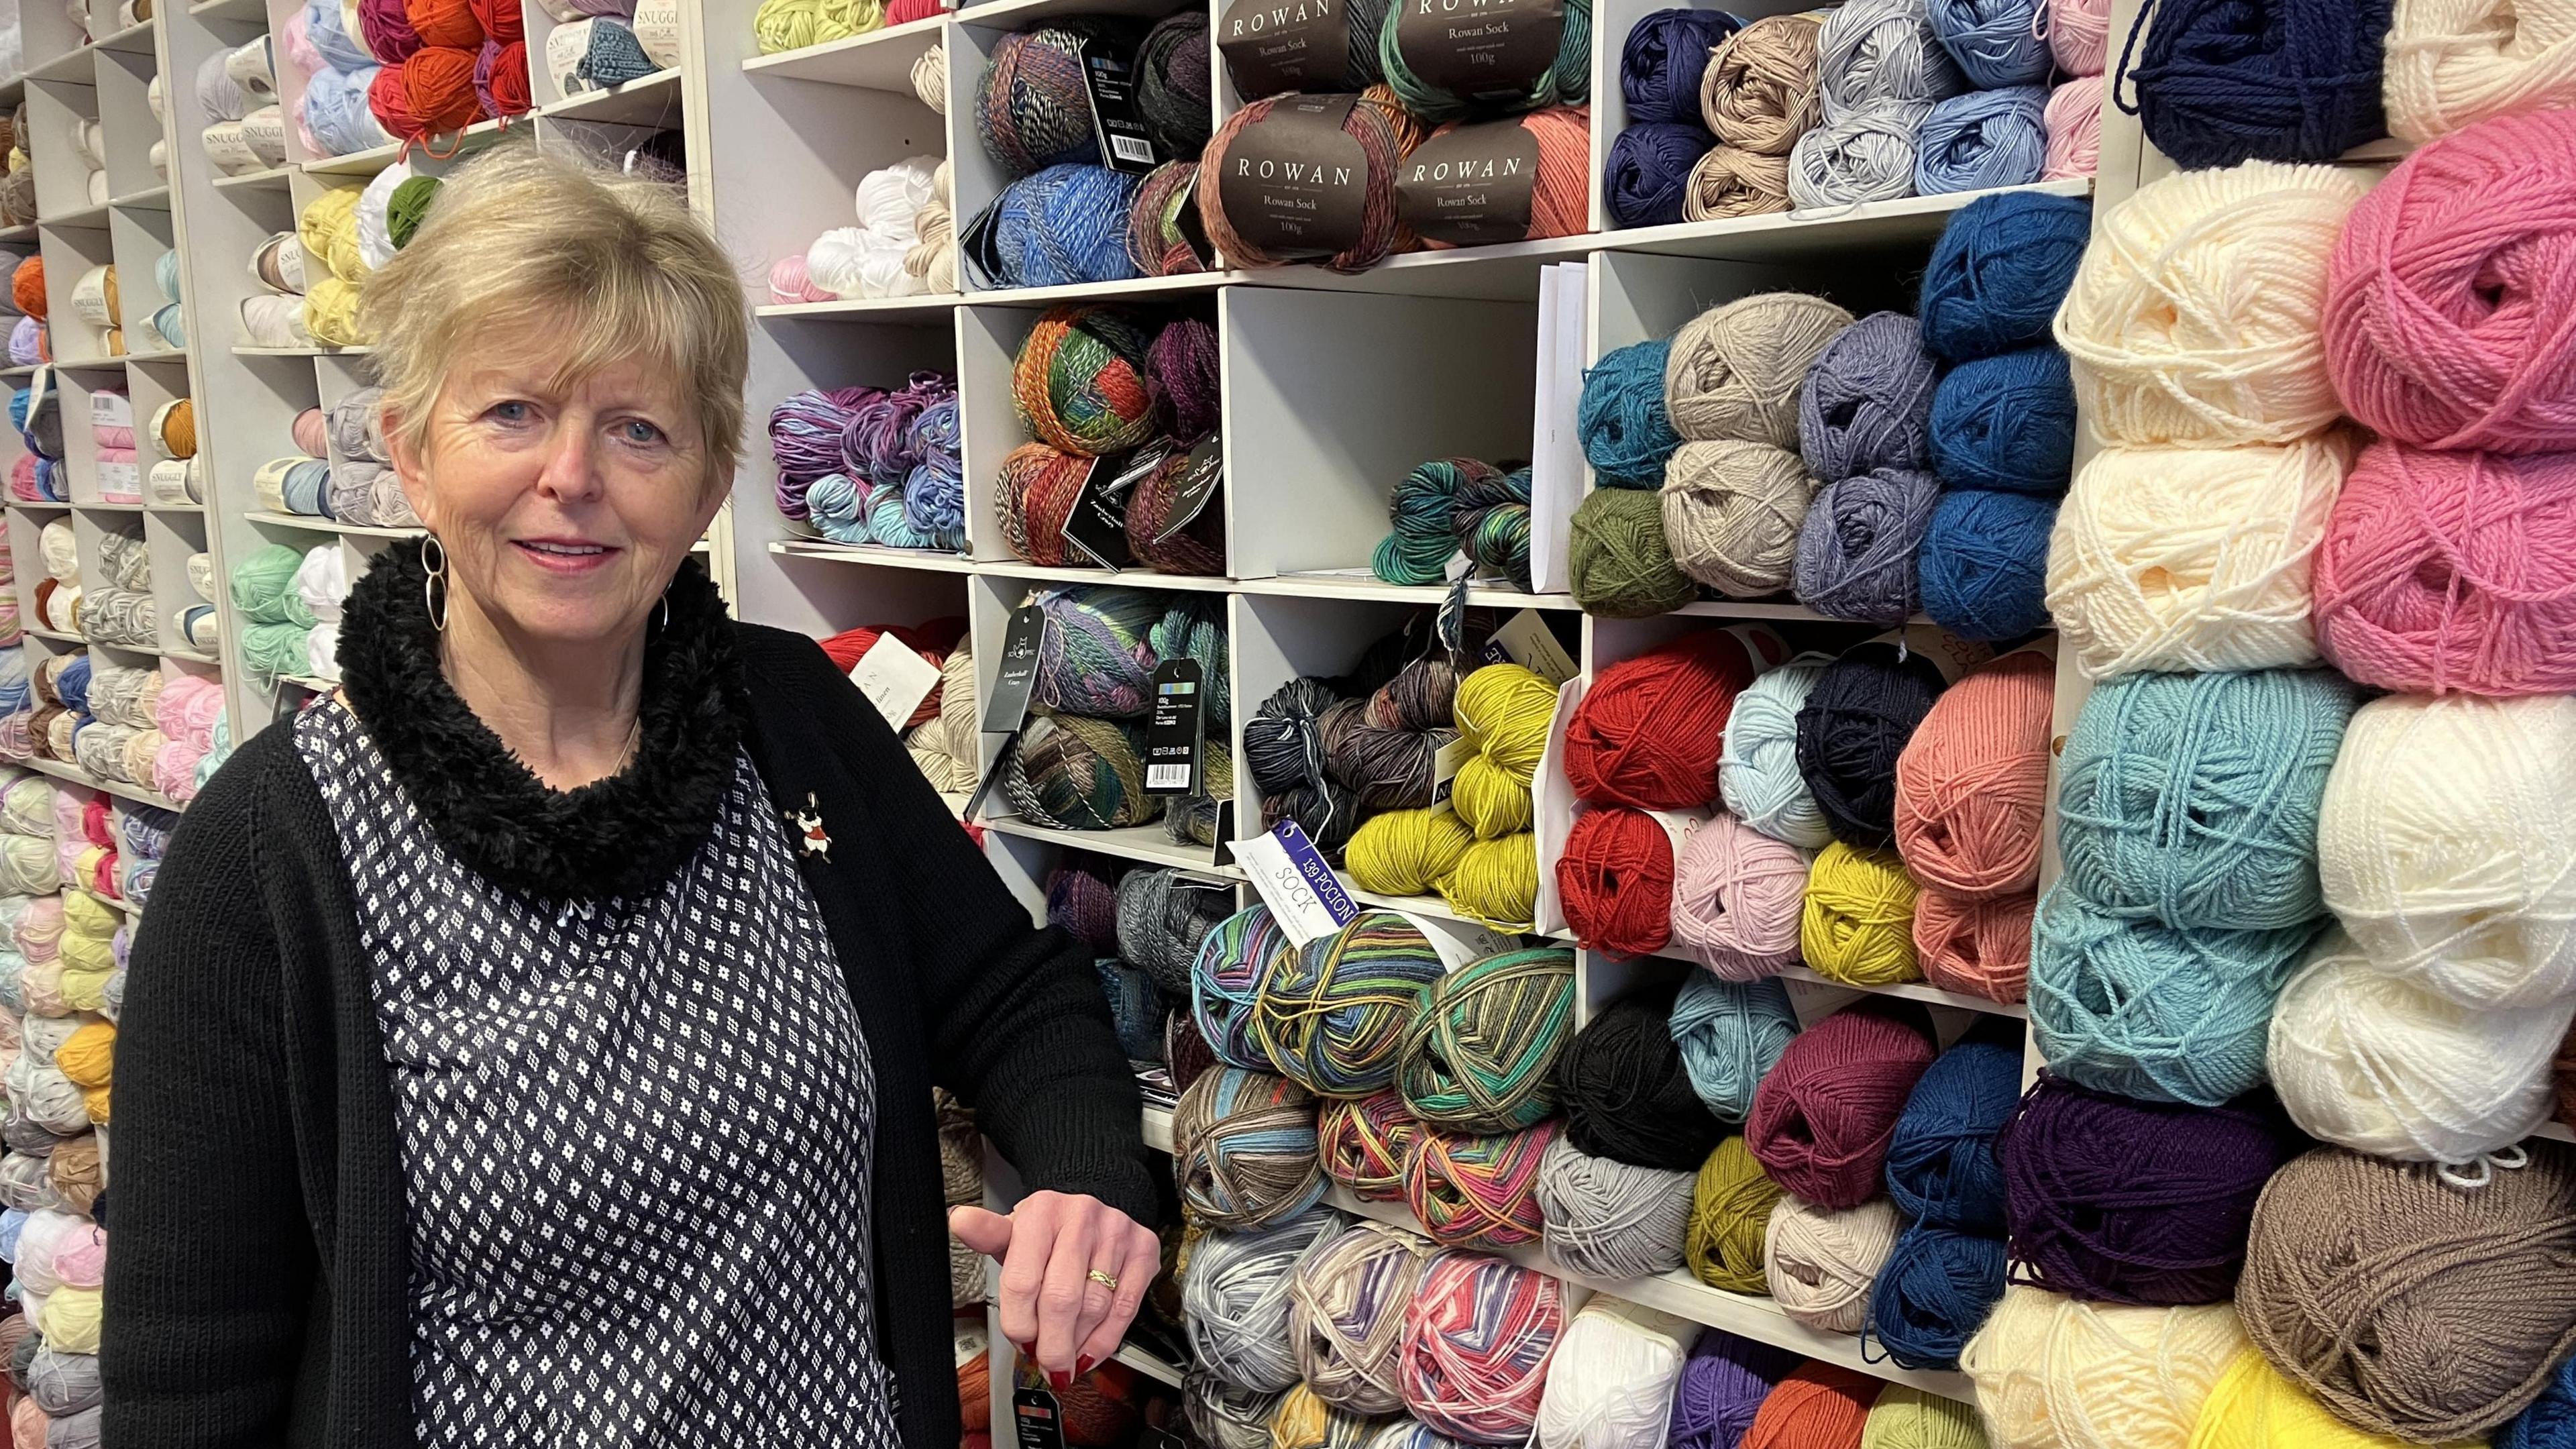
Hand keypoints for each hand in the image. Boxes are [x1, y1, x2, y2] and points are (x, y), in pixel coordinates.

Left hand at [950, 1193, 1159, 1385]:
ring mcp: (1115, 1232)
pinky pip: (1125, 1307)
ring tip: (1065, 1358)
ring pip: (1094, 1306)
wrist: (1091, 1211)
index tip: (1021, 1342)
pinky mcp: (1143, 1249)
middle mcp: (1080, 1217)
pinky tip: (1090, 1351)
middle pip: (1061, 1298)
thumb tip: (961, 1221)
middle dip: (1052, 1344)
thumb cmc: (1047, 1233)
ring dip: (1077, 1344)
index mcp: (1040, 1212)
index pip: (1022, 1280)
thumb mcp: (1013, 1234)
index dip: (1019, 1323)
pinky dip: (1106, 1339)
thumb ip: (987, 1236)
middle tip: (1046, 1364)